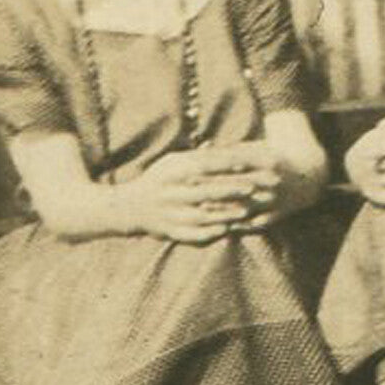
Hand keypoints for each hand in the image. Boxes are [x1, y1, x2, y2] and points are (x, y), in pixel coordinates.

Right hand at [119, 147, 280, 243]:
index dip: (225, 166)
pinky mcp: (171, 232)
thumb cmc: (161, 178)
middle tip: (254, 188)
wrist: (130, 208)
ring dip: (225, 214)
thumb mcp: (174, 162)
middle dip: (231, 190)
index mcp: (172, 172)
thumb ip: (200, 158)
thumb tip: (231, 150)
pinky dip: (209, 233)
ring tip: (245, 211)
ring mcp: (170, 214)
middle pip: (205, 191)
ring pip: (201, 215)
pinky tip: (226, 230)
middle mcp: (170, 193)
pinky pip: (192, 234)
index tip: (246, 164)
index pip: (203, 166)